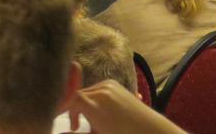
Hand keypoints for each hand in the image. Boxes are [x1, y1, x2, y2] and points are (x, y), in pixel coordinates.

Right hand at [67, 80, 184, 133]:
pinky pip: (98, 90)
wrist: (156, 133)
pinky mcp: (117, 86)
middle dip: (76, 112)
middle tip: (82, 128)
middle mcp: (100, 91)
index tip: (66, 123)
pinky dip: (97, 101)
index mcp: (95, 104)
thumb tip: (59, 133)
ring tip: (98, 124)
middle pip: (77, 96)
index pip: (69, 100)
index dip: (62, 110)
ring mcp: (110, 86)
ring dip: (87, 107)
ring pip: (87, 93)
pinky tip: (107, 115)